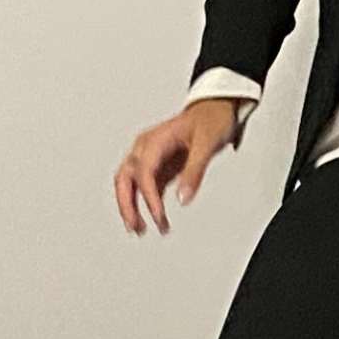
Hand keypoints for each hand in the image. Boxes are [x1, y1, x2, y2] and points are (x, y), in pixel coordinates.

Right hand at [115, 99, 240, 235]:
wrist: (214, 109)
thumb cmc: (209, 120)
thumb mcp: (206, 144)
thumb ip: (194, 172)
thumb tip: (183, 199)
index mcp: (154, 140)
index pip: (143, 172)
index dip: (148, 197)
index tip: (158, 216)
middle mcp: (145, 148)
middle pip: (124, 179)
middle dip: (126, 205)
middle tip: (136, 228)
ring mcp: (149, 157)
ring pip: (129, 185)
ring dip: (131, 207)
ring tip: (140, 229)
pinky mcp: (157, 166)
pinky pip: (144, 187)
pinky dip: (145, 204)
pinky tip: (154, 219)